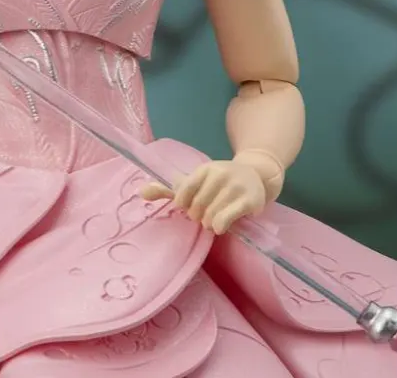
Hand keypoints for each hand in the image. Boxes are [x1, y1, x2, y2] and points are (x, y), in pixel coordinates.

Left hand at [140, 160, 266, 234]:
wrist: (255, 175)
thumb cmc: (218, 182)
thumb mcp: (195, 182)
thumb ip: (168, 188)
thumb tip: (141, 192)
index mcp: (204, 169)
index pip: (182, 193)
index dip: (184, 205)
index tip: (190, 205)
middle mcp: (219, 174)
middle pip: (196, 208)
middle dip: (198, 216)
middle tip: (205, 213)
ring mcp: (235, 187)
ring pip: (210, 217)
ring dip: (210, 224)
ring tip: (216, 218)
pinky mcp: (249, 200)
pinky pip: (224, 221)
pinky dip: (220, 226)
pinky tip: (223, 224)